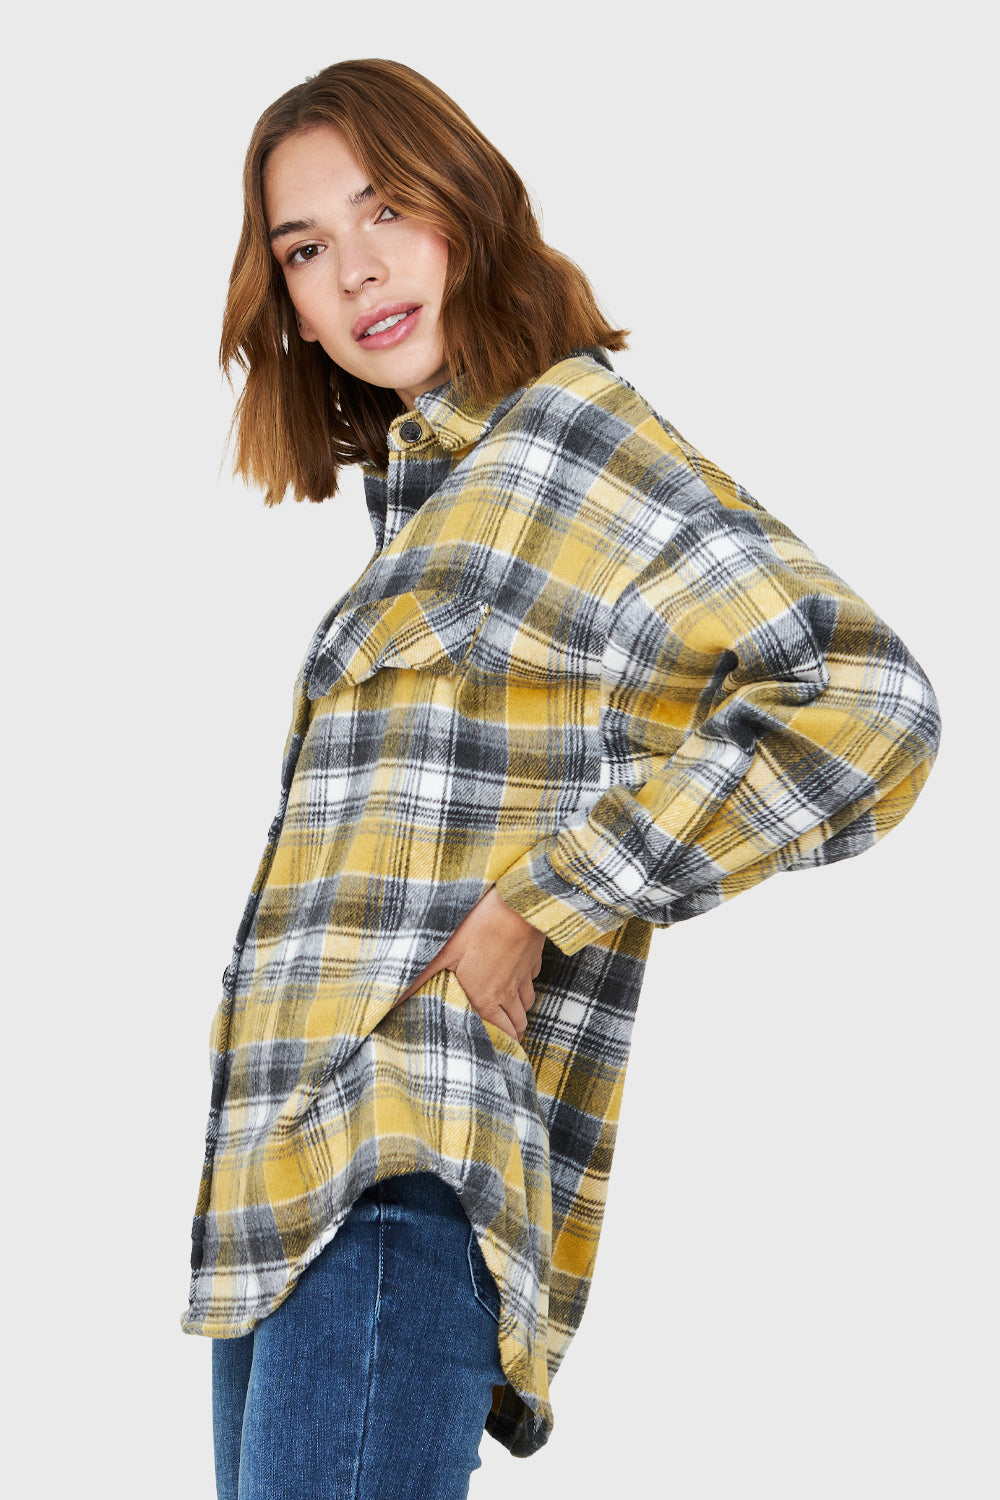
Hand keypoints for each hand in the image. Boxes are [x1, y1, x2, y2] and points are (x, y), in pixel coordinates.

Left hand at [396, 888, 544, 1042]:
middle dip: (512, 1032)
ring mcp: (524, 974)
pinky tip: (515, 977)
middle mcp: (508, 992)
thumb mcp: (442, 952)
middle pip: (519, 1023)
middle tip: (502, 1035)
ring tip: (508, 1011)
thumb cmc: (479, 927)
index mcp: (487, 999)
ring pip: (527, 1003)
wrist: (518, 903)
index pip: (503, 1034)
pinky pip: (532, 978)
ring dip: (518, 1010)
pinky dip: (525, 983)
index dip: (502, 1045)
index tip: (495, 1050)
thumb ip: (418, 979)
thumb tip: (389, 1002)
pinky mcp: (533, 956)